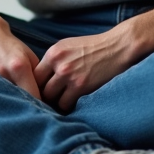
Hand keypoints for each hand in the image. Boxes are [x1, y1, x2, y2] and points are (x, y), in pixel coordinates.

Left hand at [34, 0, 153, 112]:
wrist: (119, 46)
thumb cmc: (95, 48)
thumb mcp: (69, 46)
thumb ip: (54, 60)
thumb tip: (41, 78)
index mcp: (53, 53)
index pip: (34, 75)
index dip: (36, 85)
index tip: (40, 91)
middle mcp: (58, 63)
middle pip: (40, 88)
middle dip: (43, 96)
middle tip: (48, 102)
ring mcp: (69, 75)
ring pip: (52, 98)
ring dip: (55, 103)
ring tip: (60, 105)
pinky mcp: (81, 86)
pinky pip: (66, 104)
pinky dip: (68, 107)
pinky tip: (73, 106)